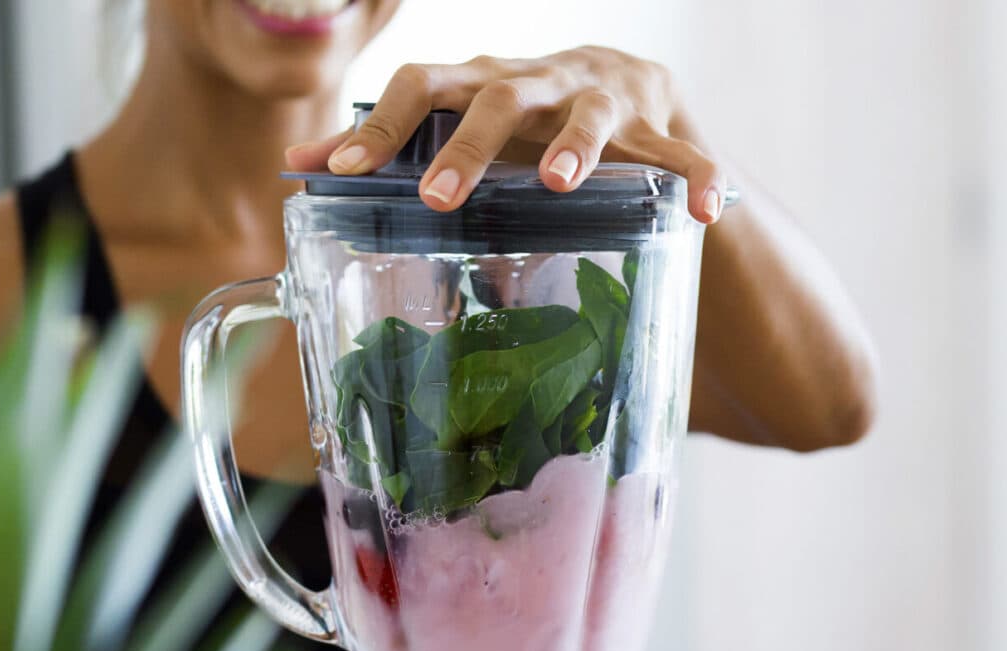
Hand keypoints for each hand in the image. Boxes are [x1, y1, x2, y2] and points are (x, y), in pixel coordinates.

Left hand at [285, 46, 725, 223]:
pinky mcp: (659, 125)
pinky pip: (683, 153)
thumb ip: (390, 147)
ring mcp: (602, 98)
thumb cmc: (523, 123)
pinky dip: (697, 177)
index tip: (342, 174)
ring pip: (590, 113)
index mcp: (481, 82)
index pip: (420, 87)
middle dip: (468, 145)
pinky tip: (708, 213)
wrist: (625, 90)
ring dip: (576, 145)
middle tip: (441, 198)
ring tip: (560, 184)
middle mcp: (537, 81)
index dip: (381, 127)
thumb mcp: (459, 126)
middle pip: (497, 97)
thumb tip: (297, 168)